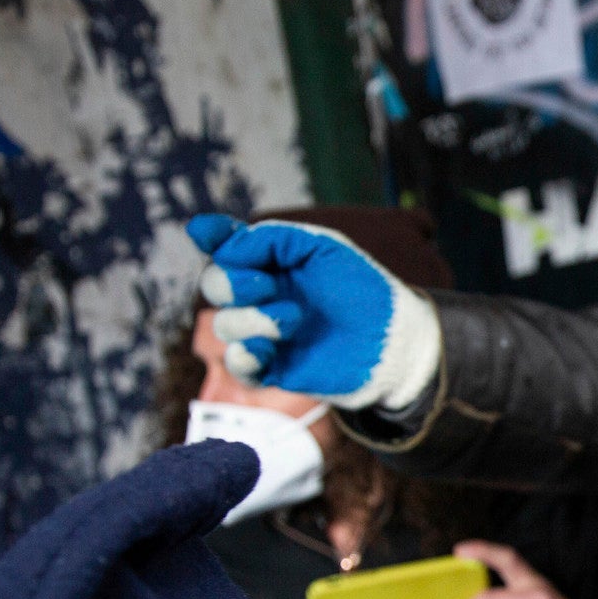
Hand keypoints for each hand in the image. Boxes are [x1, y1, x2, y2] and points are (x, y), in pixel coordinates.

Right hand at [188, 215, 442, 411]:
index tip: (205, 230)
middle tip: (266, 286)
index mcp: (273, 262)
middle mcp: (263, 296)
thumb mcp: (323, 248)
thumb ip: (274, 239)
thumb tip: (225, 247)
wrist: (393, 340)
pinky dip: (244, 356)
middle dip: (232, 283)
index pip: (229, 246)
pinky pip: (239, 364)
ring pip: (225, 325)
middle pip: (215, 285)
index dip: (212, 236)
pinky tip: (264, 351)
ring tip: (293, 320)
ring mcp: (266, 332)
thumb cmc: (363, 289)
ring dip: (252, 319)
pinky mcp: (274, 368)